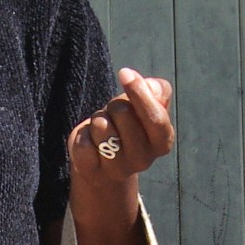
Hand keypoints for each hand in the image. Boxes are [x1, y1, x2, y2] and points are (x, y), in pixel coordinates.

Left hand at [68, 69, 175, 191]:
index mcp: (162, 142)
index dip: (139, 91)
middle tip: (115, 115)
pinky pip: (82, 142)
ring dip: (98, 119)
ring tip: (103, 128)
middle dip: (115, 105)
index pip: (155, 118)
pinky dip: (82, 135)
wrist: (104, 161)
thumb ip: (157, 90)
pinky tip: (90, 142)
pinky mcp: (92, 172)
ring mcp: (117, 169)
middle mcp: (143, 160)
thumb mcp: (146, 105)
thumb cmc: (129, 125)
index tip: (124, 72)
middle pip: (123, 114)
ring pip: (101, 126)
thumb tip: (150, 85)